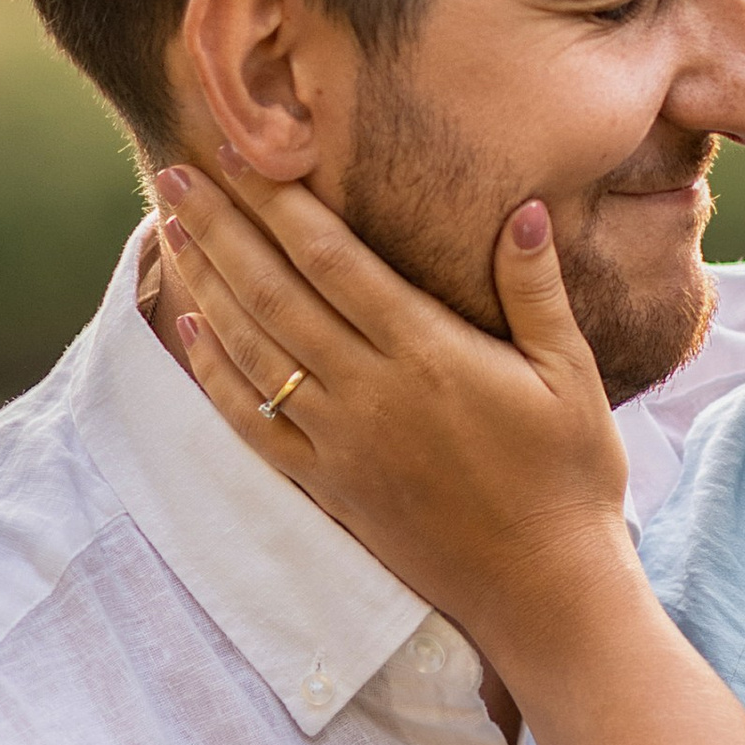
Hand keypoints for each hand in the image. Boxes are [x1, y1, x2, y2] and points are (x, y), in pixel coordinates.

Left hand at [155, 161, 635, 688]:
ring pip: (254, 351)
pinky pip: (254, 426)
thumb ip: (536, 289)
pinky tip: (191, 334)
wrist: (544, 588)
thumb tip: (522, 210)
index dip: (282, 205)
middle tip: (175, 175)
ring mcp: (342, 443)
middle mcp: (372, 392)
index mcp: (429, 353)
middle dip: (223, 229)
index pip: (335, 260)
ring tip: (172, 233)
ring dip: (207, 287)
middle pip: (276, 294)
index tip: (243, 156)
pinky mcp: (329, 488)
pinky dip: (216, 378)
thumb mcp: (571, 373)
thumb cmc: (570, 475)